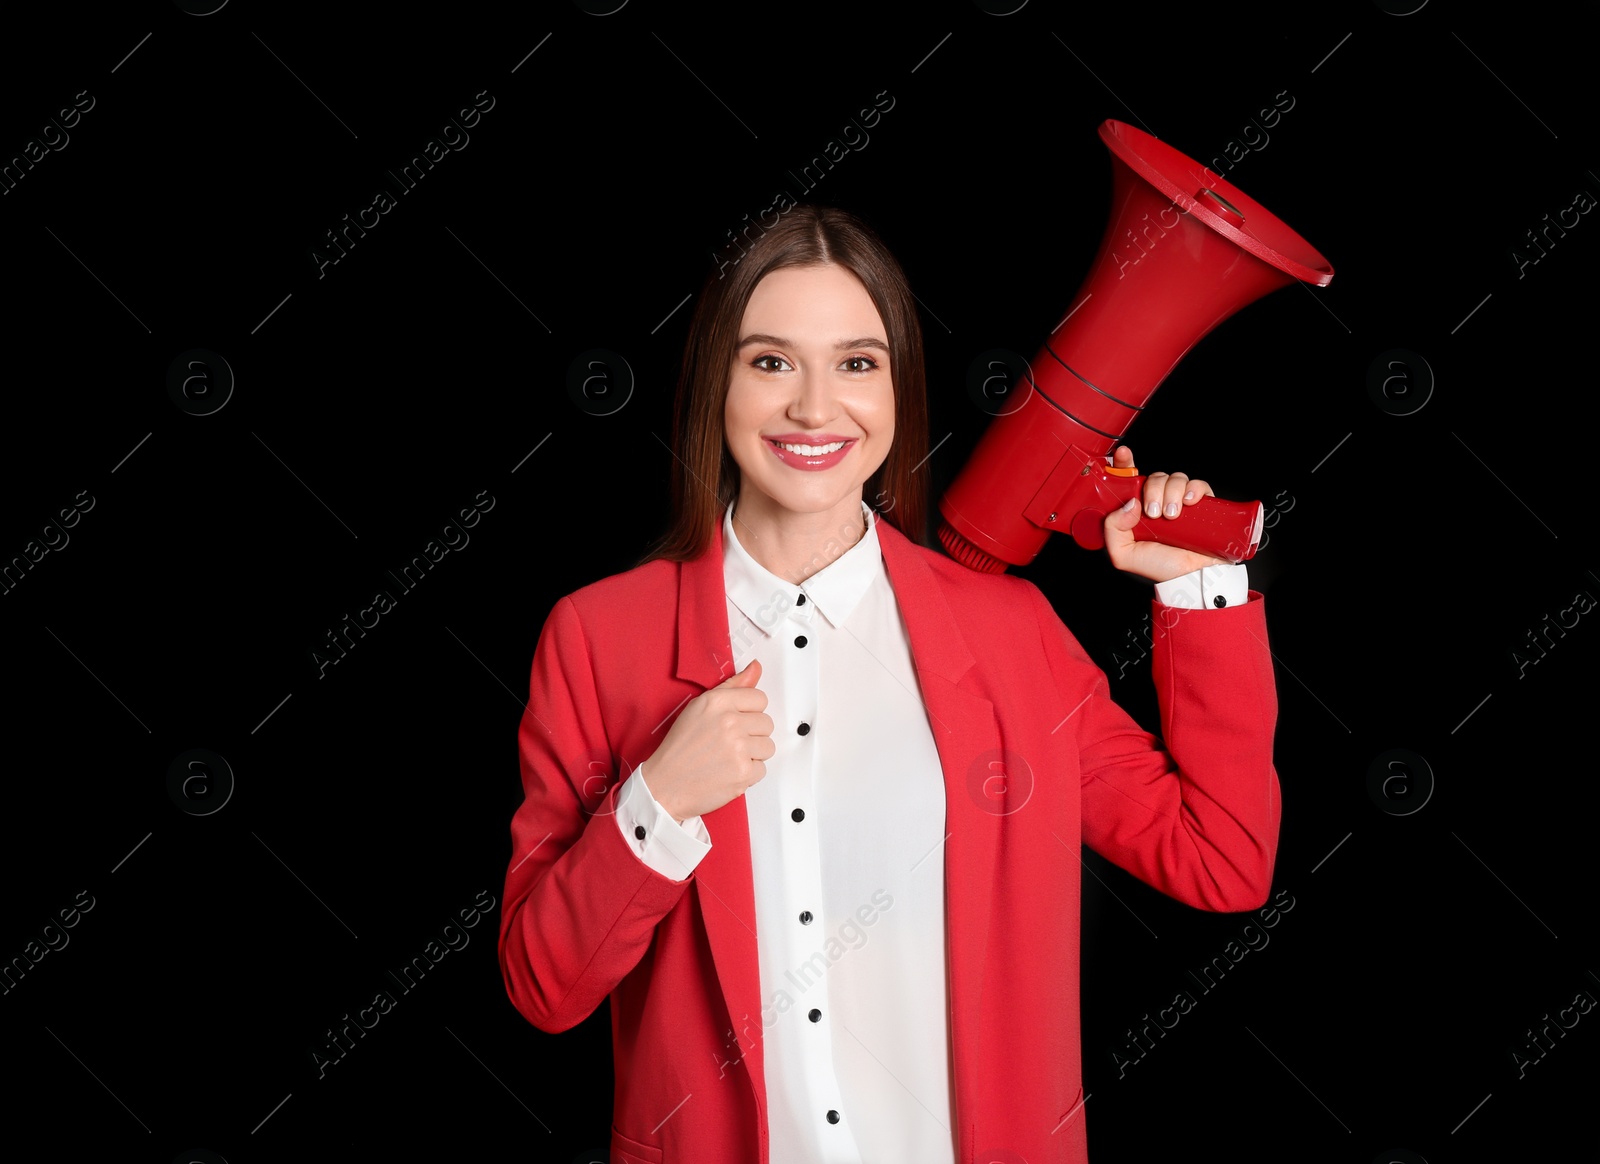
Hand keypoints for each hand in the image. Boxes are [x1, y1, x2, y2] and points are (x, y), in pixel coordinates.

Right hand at [641, 659, 773, 822]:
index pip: (760, 698)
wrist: (664, 785)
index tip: (737, 721)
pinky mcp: (743, 773)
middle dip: (752, 734)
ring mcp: (738, 748)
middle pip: (767, 723)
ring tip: (730, 757)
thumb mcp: (699, 707)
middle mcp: (729, 722)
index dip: (750, 712)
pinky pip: (762, 769)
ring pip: (768, 746)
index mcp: (717, 702)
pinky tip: (729, 771)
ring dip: (753, 754)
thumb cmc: (679, 748)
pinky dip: (748, 774)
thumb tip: (756, 667)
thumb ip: (732, 687)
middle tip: (729, 743)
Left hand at [1101, 445, 1233, 581]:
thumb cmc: (1159, 567)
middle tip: (1154, 513)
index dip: (1124, 464)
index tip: (1123, 455)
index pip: (1128, 480)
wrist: (1190, 578)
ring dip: (1171, 494)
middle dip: (1152, 490)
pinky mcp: (1201, 504)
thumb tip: (1128, 503)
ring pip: (1174, 478)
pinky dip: (1193, 490)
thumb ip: (1113, 529)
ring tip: (1171, 516)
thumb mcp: (1123, 553)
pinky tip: (1189, 504)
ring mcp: (1179, 501)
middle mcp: (1158, 502)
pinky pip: (1198, 484)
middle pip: (1153, 477)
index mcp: (1137, 510)